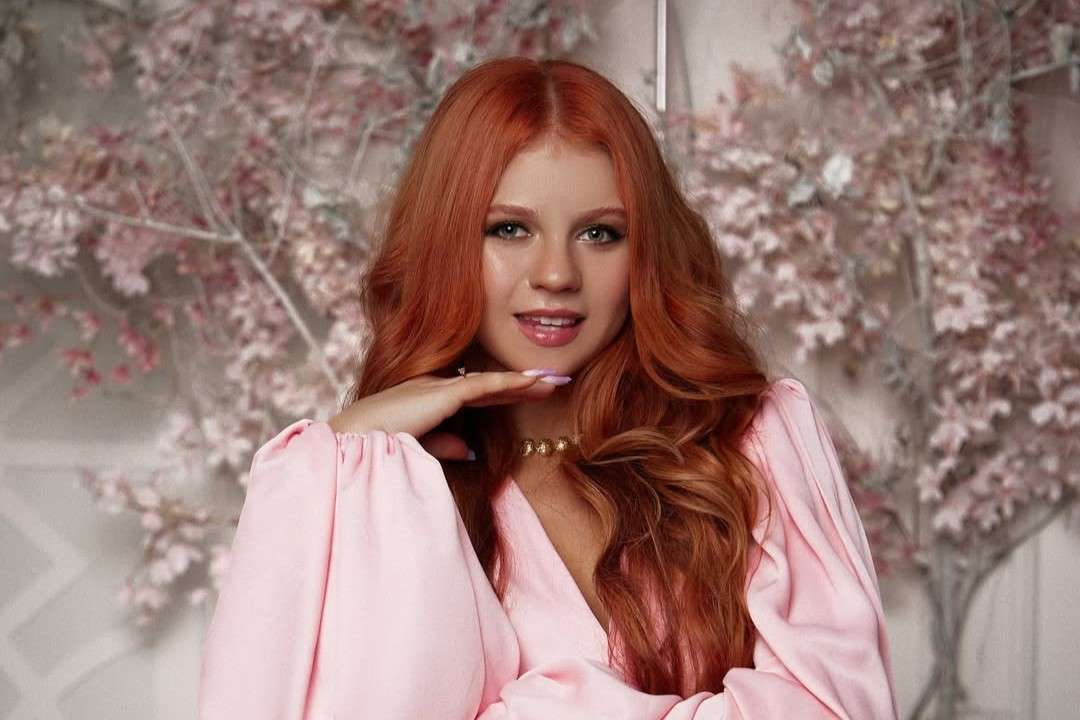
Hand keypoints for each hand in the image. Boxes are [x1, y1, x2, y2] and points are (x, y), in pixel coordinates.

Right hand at [327, 370, 568, 460]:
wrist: (353, 445)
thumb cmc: (374, 451)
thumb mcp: (416, 450)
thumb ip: (443, 446)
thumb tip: (470, 449)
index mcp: (427, 400)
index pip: (474, 395)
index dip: (502, 395)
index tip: (529, 394)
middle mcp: (434, 387)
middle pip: (488, 385)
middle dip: (520, 385)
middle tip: (550, 382)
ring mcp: (438, 387)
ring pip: (491, 382)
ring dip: (524, 382)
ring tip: (553, 381)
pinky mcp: (443, 394)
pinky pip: (484, 386)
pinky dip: (510, 383)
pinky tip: (532, 382)